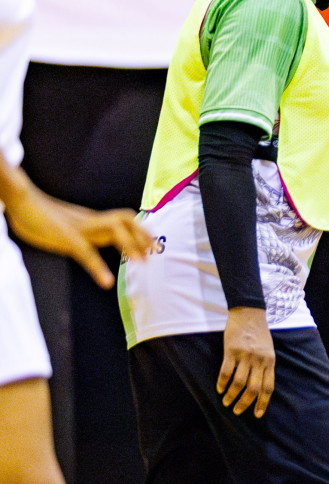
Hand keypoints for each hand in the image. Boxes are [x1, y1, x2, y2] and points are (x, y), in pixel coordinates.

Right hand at [1, 180, 151, 287]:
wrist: (19, 201)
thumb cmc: (37, 215)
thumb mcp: (64, 226)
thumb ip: (79, 232)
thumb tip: (88, 241)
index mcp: (90, 219)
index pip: (122, 220)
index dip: (140, 231)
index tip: (152, 245)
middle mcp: (89, 221)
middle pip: (125, 219)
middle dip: (142, 234)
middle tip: (154, 251)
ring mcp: (79, 227)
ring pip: (113, 229)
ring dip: (130, 245)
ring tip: (141, 262)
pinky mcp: (66, 237)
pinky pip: (86, 252)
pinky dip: (98, 267)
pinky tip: (106, 282)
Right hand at [219, 306, 274, 416]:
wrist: (249, 314)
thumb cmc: (259, 334)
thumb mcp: (268, 350)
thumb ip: (265, 366)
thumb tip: (260, 387)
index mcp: (270, 362)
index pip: (268, 387)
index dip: (262, 402)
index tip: (257, 414)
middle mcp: (259, 361)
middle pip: (253, 388)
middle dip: (245, 403)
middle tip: (237, 411)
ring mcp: (245, 356)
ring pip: (238, 383)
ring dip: (231, 395)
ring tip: (226, 402)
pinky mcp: (231, 351)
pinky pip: (226, 372)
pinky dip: (222, 383)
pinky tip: (219, 389)